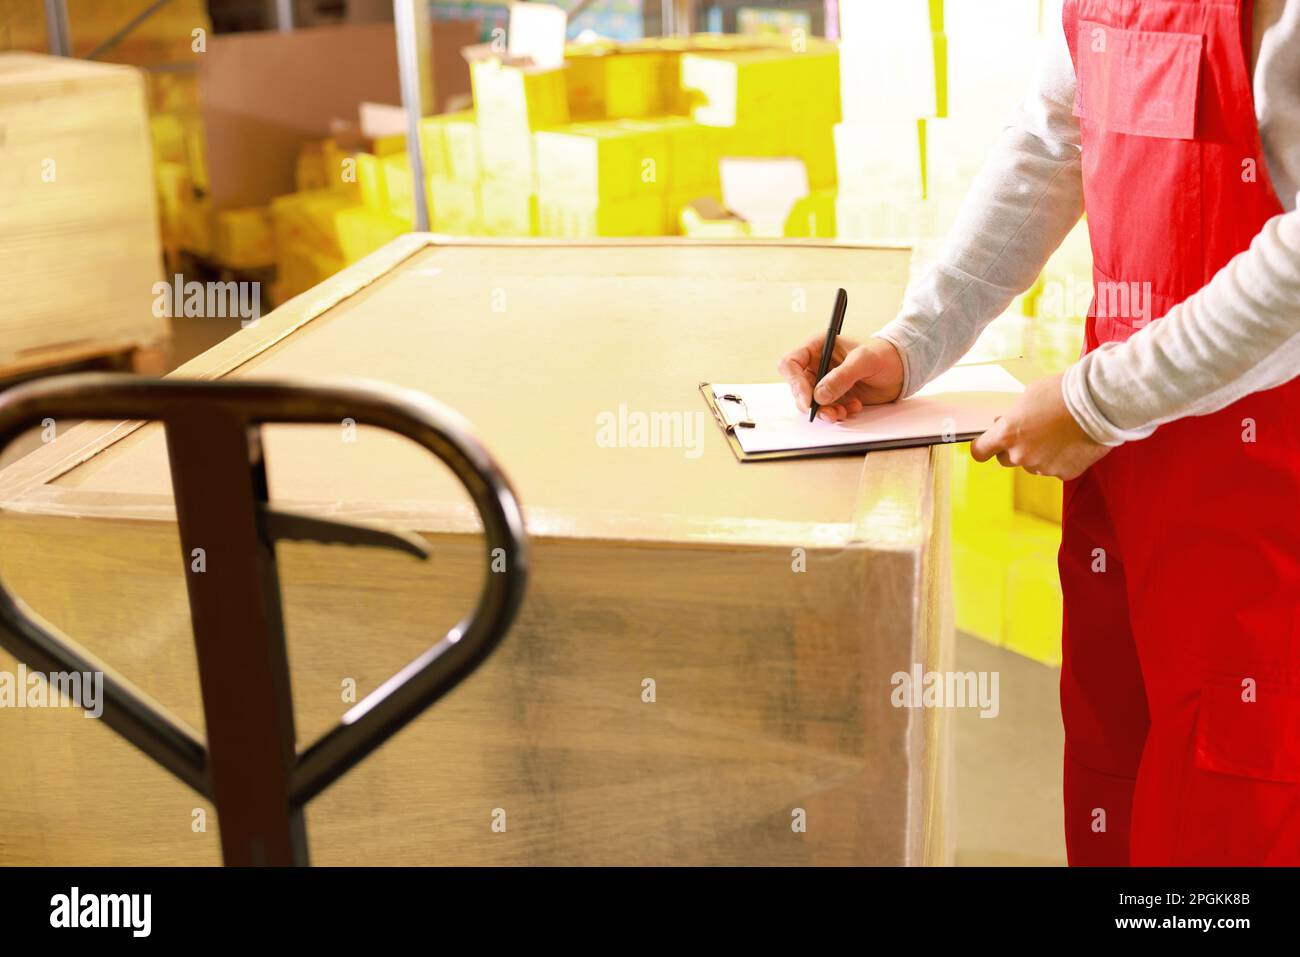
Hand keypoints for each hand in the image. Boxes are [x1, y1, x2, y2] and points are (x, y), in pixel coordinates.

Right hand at [777, 335, 903, 422]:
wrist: (902, 369)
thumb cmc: (884, 355)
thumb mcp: (864, 360)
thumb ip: (842, 376)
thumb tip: (820, 394)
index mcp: (818, 347)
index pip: (791, 364)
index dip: (795, 383)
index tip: (808, 400)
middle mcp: (817, 365)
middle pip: (798, 388)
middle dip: (812, 404)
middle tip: (829, 413)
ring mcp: (825, 382)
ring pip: (811, 403)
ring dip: (825, 412)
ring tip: (843, 412)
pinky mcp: (834, 396)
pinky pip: (826, 410)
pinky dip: (837, 413)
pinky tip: (853, 407)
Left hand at [970, 373, 1111, 479]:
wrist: (1099, 403)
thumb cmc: (1063, 393)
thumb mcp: (1027, 397)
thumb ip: (1012, 417)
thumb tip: (1005, 424)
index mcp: (1007, 435)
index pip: (980, 452)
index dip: (984, 447)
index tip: (987, 444)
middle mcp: (1021, 455)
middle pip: (1006, 460)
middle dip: (1014, 448)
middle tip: (1031, 432)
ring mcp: (1043, 467)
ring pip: (1033, 465)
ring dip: (1040, 454)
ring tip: (1058, 433)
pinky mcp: (1064, 474)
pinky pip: (1056, 469)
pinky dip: (1061, 459)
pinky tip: (1071, 442)